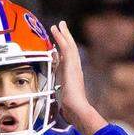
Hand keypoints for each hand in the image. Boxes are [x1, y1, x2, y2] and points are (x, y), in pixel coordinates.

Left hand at [49, 20, 103, 134]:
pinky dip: (61, 37)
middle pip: (69, 49)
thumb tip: (59, 110)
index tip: (58, 44)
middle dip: (65, 38)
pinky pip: (65, 46)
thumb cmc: (72, 110)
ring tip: (58, 24)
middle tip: (60, 27)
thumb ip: (62, 101)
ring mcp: (74, 66)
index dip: (62, 51)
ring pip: (68, 45)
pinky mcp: (71, 64)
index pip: (67, 60)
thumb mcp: (64, 102)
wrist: (77, 109)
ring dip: (63, 34)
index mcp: (72, 76)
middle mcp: (74, 69)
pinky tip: (56, 29)